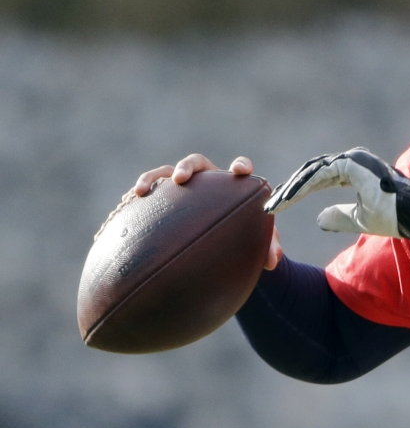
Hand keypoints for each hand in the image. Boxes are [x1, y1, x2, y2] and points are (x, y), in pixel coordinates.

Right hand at [132, 154, 283, 269]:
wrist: (219, 247)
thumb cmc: (242, 239)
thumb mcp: (258, 244)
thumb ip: (269, 248)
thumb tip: (272, 263)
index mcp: (232, 186)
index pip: (239, 169)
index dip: (241, 166)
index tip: (240, 171)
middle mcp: (206, 182)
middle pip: (195, 164)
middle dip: (186, 167)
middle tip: (180, 179)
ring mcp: (181, 190)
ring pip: (163, 175)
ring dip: (150, 179)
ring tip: (138, 193)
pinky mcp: (160, 203)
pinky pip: (144, 199)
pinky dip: (131, 203)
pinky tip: (118, 213)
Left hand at [264, 148, 409, 239]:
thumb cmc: (392, 217)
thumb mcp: (359, 220)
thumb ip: (340, 216)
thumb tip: (318, 219)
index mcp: (353, 170)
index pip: (318, 178)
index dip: (298, 191)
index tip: (279, 205)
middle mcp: (352, 160)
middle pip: (311, 172)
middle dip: (289, 189)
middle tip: (270, 205)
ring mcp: (352, 159)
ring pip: (312, 171)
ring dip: (291, 189)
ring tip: (274, 205)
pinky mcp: (352, 164)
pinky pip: (320, 175)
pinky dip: (303, 187)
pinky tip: (288, 200)